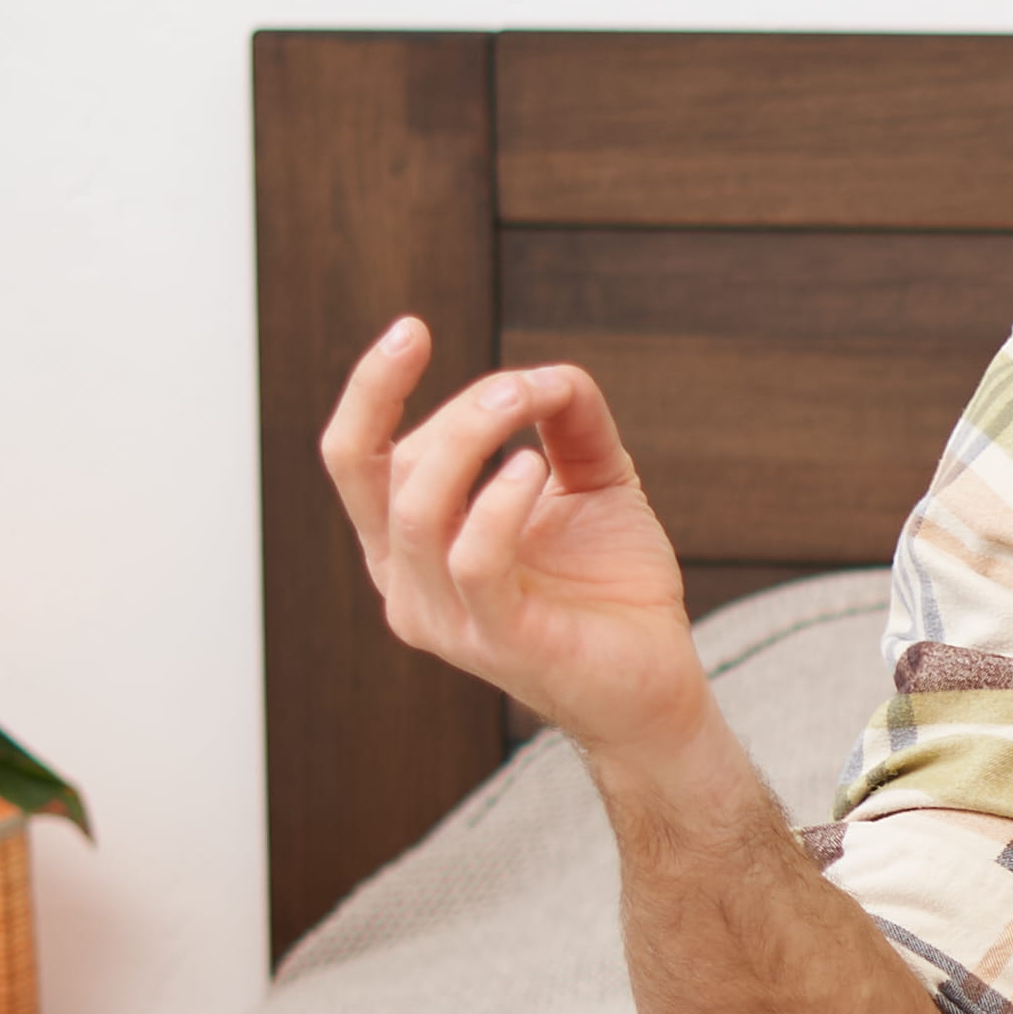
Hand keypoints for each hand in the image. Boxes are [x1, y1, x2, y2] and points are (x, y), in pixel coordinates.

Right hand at [316, 320, 711, 763]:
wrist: (657, 683)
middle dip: (434, 406)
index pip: (355, 458)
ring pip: (417, 508)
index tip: (413, 330)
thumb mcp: (590, 483)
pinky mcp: (498, 642)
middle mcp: (406, 582)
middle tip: (516, 385)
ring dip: (470, 436)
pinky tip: (534, 471)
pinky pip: (473, 560)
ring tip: (526, 401)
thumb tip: (550, 372)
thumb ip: (567, 421)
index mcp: (407, 544)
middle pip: (371, 472)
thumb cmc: (613, 587)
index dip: (371, 390)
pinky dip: (499, 503)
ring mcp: (445, 619)